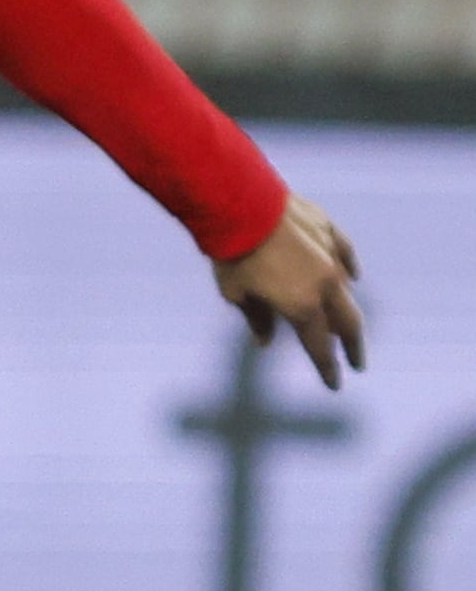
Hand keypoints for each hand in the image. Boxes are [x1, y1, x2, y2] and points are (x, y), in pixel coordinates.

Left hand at [214, 192, 364, 388]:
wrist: (241, 204)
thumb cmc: (232, 254)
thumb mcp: (236, 294)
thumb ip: (257, 319)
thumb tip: (265, 342)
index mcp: (302, 306)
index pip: (319, 346)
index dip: (327, 368)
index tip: (335, 385)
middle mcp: (324, 284)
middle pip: (347, 322)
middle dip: (352, 346)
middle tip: (357, 363)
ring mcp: (330, 255)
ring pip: (347, 288)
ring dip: (347, 309)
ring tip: (349, 326)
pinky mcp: (328, 230)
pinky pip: (345, 253)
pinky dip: (350, 268)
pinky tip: (353, 276)